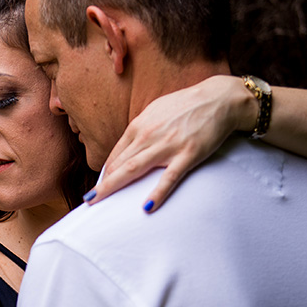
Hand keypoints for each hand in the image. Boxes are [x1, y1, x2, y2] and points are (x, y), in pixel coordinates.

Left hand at [87, 74, 253, 211]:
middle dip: (102, 183)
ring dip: (114, 186)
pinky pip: (170, 177)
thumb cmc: (186, 106)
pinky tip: (146, 207)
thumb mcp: (156, 111)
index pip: (116, 154)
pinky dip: (158, 193)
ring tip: (99, 201)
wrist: (218, 99)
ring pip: (135, 169)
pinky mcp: (188, 154)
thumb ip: (141, 128)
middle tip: (88, 200)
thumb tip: (128, 145)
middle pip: (120, 164)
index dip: (105, 172)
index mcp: (140, 125)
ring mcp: (168, 145)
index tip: (98, 187)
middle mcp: (149, 135)